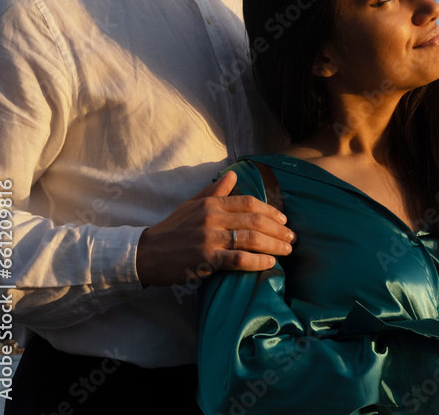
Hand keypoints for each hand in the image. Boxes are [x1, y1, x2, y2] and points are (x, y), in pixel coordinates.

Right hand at [135, 171, 295, 286]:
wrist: (146, 254)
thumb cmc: (172, 229)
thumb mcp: (192, 204)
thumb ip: (215, 190)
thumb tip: (234, 174)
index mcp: (211, 203)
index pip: (249, 202)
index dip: (271, 211)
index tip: (284, 220)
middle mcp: (213, 217)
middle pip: (256, 220)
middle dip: (278, 229)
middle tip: (292, 237)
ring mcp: (210, 238)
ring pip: (252, 238)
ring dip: (274, 245)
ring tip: (287, 250)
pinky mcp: (206, 258)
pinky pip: (239, 259)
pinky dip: (258, 261)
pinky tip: (270, 263)